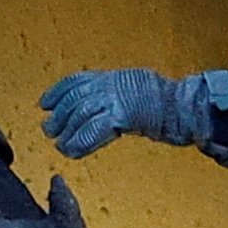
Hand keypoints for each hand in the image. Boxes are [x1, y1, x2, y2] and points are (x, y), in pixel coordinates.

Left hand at [41, 67, 186, 159]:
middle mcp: (111, 85)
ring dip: (66, 131)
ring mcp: (116, 98)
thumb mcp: (137, 90)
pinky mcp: (122, 115)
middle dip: (59, 115)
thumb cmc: (166, 103)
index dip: (57, 92)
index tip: (44, 103)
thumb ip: (117, 96)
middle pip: (75, 98)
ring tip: (58, 143)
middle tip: (48, 129)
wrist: (183, 106)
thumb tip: (103, 110)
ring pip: (80, 114)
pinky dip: (79, 142)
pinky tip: (71, 151)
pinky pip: (92, 130)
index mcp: (114, 77)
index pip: (76, 81)